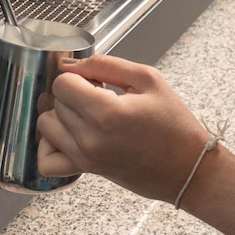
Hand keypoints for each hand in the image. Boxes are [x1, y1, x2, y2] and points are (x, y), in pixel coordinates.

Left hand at [37, 55, 207, 203]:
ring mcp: (85, 157)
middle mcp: (89, 138)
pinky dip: (51, 146)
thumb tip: (68, 63)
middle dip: (74, 93)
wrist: (188, 168)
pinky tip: (71, 136)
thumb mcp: (147, 79)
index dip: (79, 76)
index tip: (98, 81)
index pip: (62, 83)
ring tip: (88, 114)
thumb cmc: (174, 124)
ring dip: (62, 115)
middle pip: (55, 102)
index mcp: (106, 112)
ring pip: (46, 126)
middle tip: (101, 96)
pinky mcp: (85, 171)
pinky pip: (47, 160)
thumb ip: (104, 64)